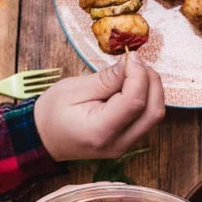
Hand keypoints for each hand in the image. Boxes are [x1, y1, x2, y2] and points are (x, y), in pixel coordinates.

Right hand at [34, 52, 164, 161]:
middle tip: (137, 62)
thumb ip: (106, 79)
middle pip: (153, 113)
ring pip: (154, 117)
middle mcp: (120, 143)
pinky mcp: (130, 141)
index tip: (132, 56)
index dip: (139, 75)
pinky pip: (147, 119)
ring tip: (134, 72)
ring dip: (152, 90)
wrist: (46, 139)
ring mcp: (127, 145)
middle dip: (152, 82)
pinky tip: (133, 85)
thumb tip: (130, 64)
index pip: (134, 103)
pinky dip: (147, 99)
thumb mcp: (73, 89)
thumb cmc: (53, 114)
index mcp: (101, 131)